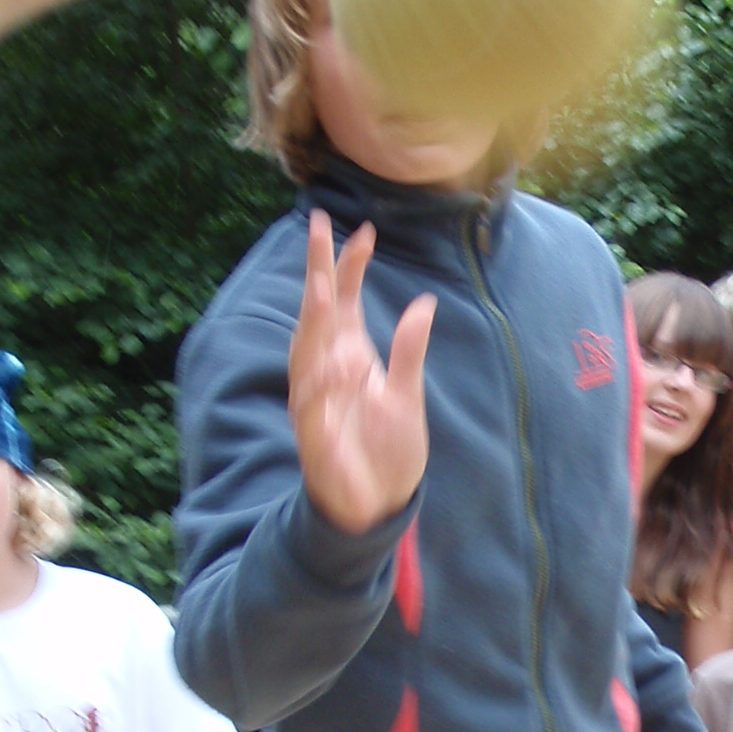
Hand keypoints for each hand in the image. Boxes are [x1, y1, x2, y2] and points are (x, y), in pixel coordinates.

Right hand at [289, 208, 435, 534]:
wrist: (376, 504)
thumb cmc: (387, 448)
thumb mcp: (406, 395)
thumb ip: (409, 350)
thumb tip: (423, 304)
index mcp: (349, 357)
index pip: (346, 302)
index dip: (350, 267)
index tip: (365, 231)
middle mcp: (327, 371)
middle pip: (319, 313)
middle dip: (319, 273)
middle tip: (318, 227)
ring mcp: (317, 402)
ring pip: (309, 354)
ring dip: (316, 321)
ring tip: (324, 286)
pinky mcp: (317, 437)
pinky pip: (315, 408)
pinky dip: (323, 388)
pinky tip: (336, 365)